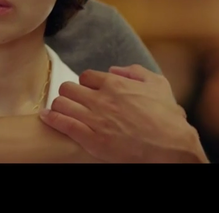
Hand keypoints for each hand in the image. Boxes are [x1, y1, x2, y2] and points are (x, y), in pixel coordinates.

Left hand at [40, 64, 207, 162]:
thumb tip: (114, 69)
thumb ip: (135, 72)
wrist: (172, 148)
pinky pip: (62, 124)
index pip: (86, 76)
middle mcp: (101, 99)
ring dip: (60, 105)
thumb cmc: (168, 118)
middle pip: (68, 87)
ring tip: (61, 110)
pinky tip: (46, 117)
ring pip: (61, 103)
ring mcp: (95, 120)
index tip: (89, 92)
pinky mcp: (91, 139)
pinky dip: (51, 119)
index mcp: (116, 84)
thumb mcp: (159, 85)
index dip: (86, 84)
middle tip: (74, 101)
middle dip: (70, 93)